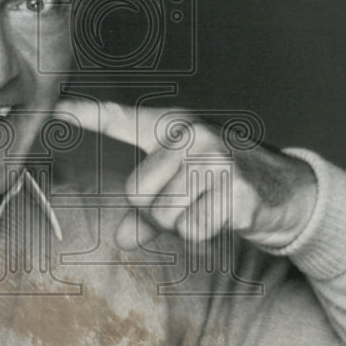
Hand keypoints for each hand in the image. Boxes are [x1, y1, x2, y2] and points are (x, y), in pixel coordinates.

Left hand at [55, 99, 316, 250]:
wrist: (287, 191)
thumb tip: (122, 237)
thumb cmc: (222, 185)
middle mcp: (191, 136)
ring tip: (211, 205)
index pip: (122, 120)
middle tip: (191, 200)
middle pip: (138, 195)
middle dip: (159, 212)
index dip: (89, 115)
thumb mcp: (180, 190)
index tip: (57, 108)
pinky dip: (207, 233)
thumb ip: (146, 213)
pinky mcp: (234, 188)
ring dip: (185, 224)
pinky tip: (228, 214)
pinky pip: (194, 229)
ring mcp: (214, 159)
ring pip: (165, 217)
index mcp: (172, 129)